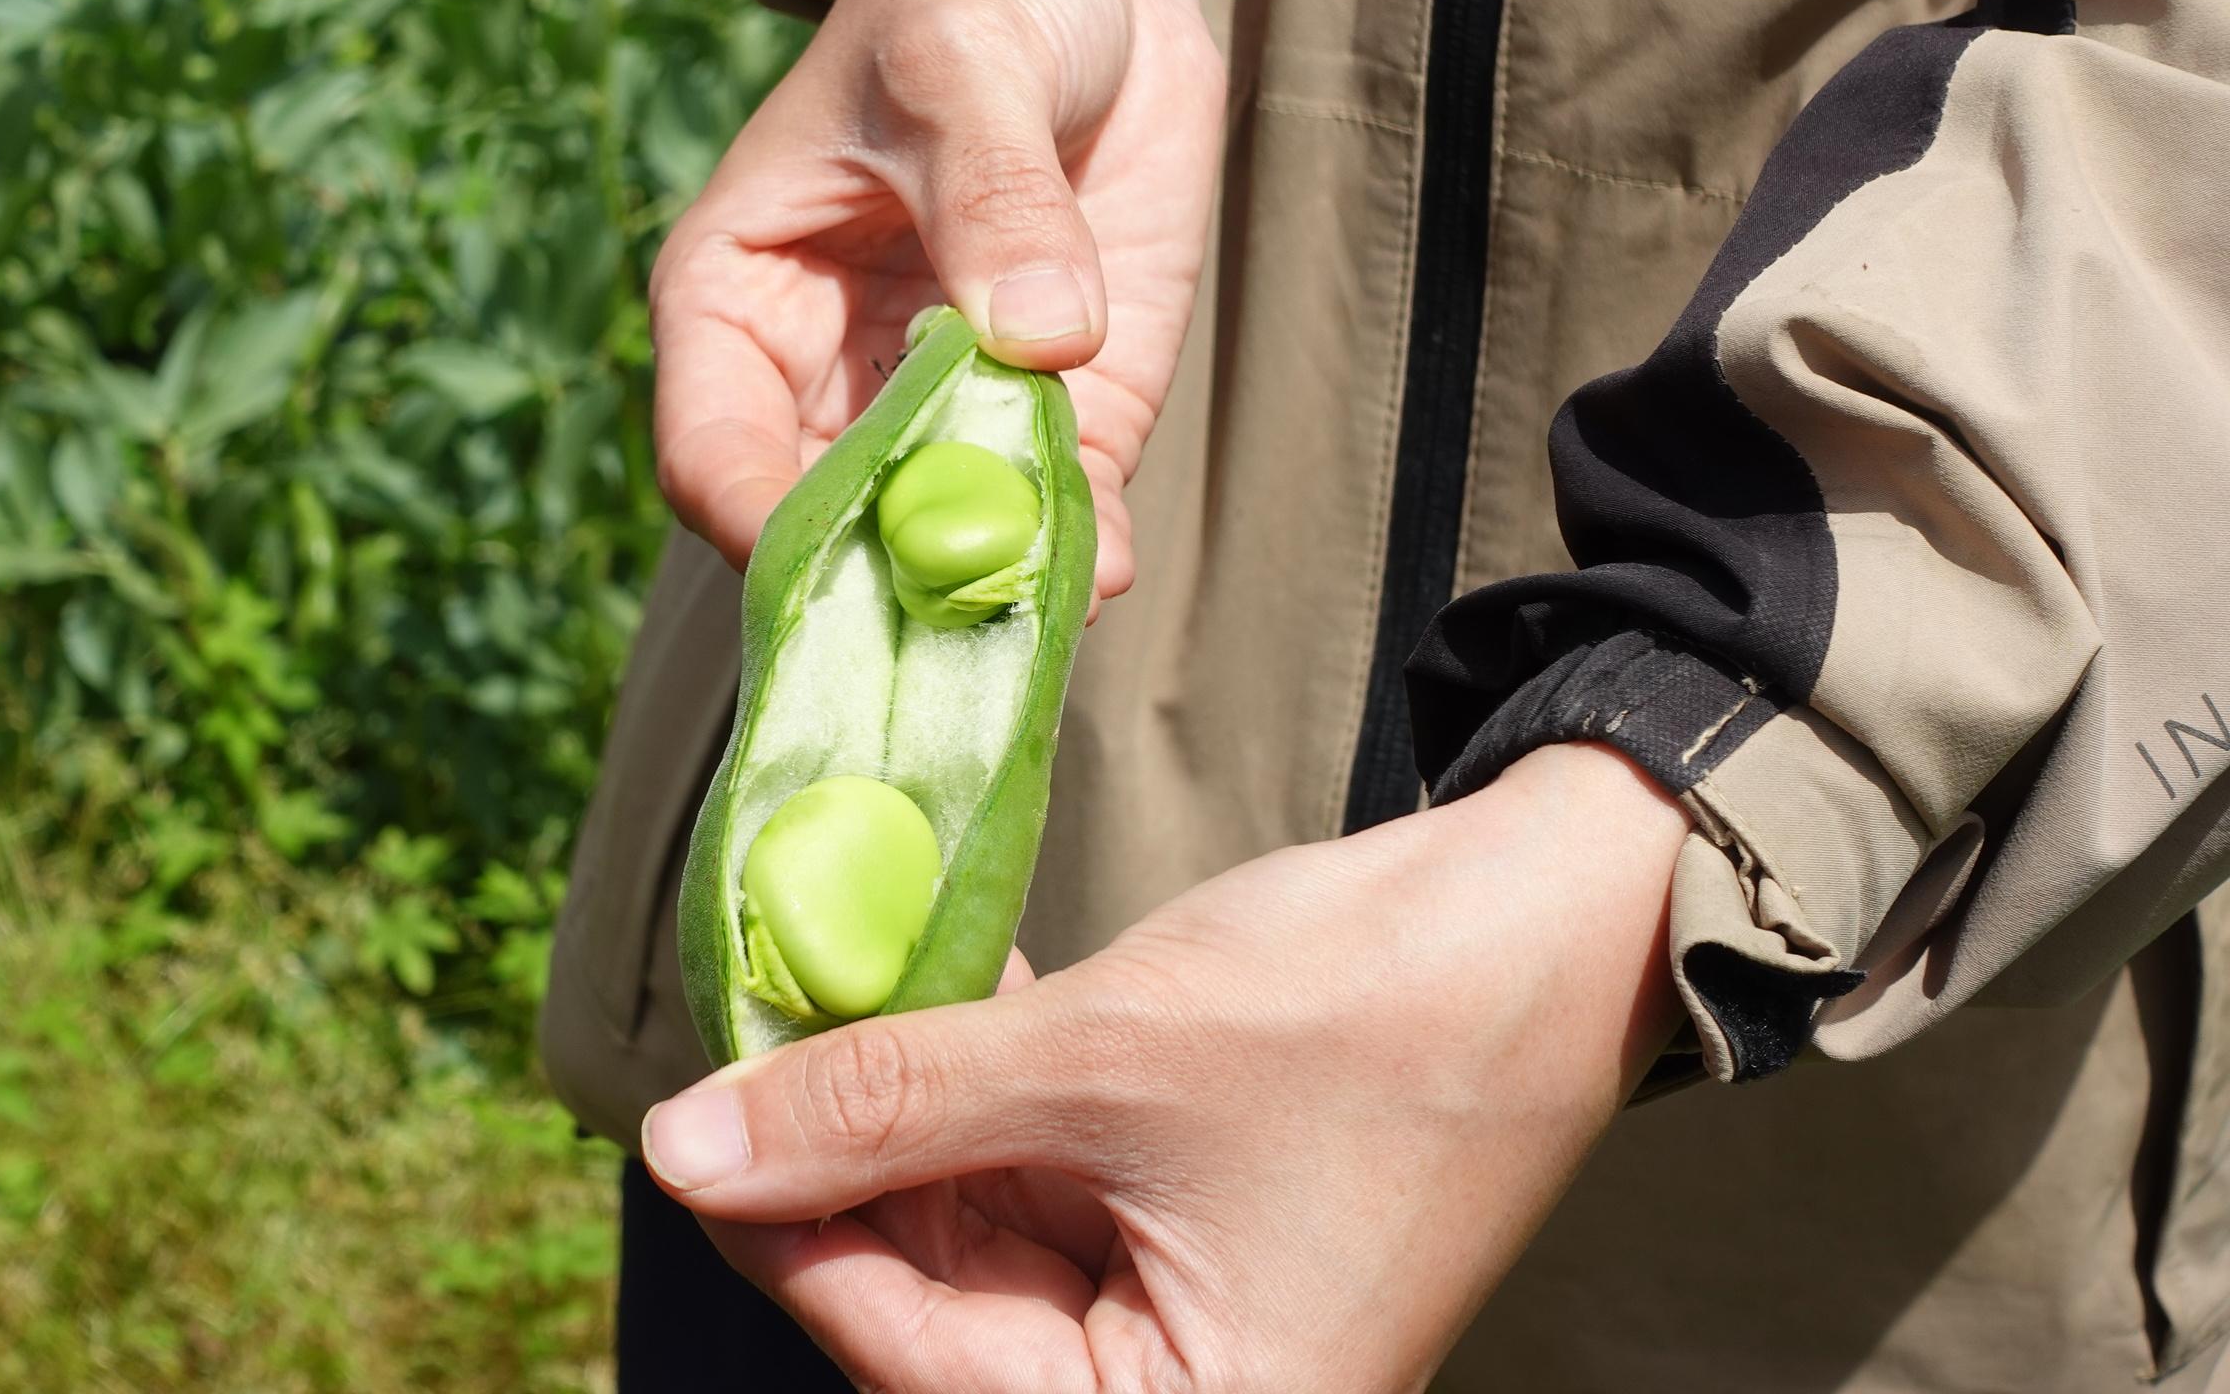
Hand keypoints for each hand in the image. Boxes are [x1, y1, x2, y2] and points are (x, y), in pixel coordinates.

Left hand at [638, 745, 1691, 1392]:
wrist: (1570, 909)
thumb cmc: (1380, 1008)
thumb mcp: (1106, 1057)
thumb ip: (887, 1105)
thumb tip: (684, 1150)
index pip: (913, 1355)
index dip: (787, 1224)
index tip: (693, 1104)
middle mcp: (1185, 1390)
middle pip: (933, 1299)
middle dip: (837, 1154)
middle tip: (755, 1017)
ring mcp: (1189, 1306)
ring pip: (973, 1223)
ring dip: (899, 1101)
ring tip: (830, 976)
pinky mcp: (1192, 1215)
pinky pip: (1039, 1168)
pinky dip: (976, 1081)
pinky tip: (920, 980)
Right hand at [649, 0, 1223, 604]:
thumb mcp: (965, 55)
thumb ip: (993, 191)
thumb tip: (1039, 335)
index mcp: (735, 303)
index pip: (711, 456)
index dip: (764, 525)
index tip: (846, 559)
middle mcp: (823, 384)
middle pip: (825, 535)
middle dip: (887, 588)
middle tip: (956, 611)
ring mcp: (943, 410)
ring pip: (940, 545)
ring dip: (988, 586)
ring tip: (1044, 597)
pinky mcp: (1056, 410)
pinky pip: (1052, 510)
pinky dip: (1076, 549)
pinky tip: (1107, 560)